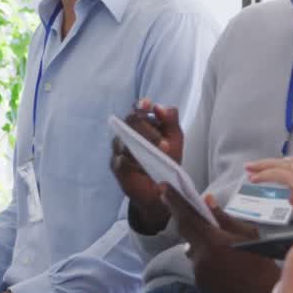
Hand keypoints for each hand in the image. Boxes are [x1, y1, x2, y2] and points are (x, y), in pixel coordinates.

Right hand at [111, 99, 183, 230]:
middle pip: (129, 122)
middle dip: (147, 130)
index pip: (137, 109)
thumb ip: (170, 120)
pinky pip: (119, 161)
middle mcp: (127, 132)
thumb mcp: (175, 137)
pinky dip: (131, 162)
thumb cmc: (167, 158)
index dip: (140, 105)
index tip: (146, 105)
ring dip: (140, 146)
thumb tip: (159, 107)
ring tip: (159, 154)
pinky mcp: (116, 166)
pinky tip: (143, 166)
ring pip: (122, 141)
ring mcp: (119, 149)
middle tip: (165, 144)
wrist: (163, 187)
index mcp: (142, 123)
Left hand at [161, 185, 279, 292]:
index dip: (174, 201)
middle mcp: (201, 257)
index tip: (162, 187)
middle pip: (184, 231)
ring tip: (210, 232)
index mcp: (214, 242)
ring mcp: (199, 272)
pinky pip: (197, 261)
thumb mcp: (248, 233)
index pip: (188, 217)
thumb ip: (223, 217)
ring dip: (196, 237)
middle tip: (171, 199)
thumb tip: (207, 200)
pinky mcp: (200, 283)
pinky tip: (218, 254)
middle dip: (179, 214)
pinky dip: (203, 253)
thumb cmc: (262, 260)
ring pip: (191, 247)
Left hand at [245, 157, 292, 221]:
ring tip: (249, 171)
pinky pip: (275, 174)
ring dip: (260, 168)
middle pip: (279, 162)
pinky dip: (263, 176)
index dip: (276, 167)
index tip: (268, 169)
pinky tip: (255, 178)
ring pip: (275, 165)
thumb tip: (292, 198)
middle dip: (264, 164)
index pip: (289, 164)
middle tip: (251, 166)